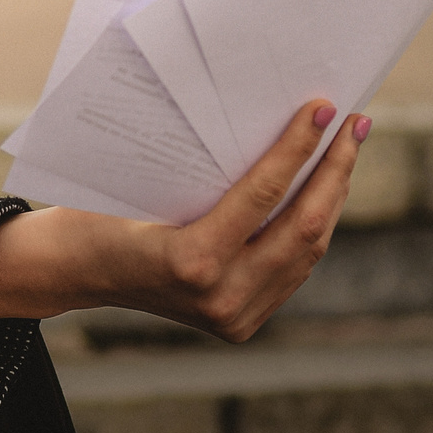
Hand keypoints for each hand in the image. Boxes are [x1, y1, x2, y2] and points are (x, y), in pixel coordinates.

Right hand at [0, 100, 367, 338]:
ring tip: (346, 150)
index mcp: (192, 260)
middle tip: (356, 123)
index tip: (323, 109)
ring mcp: (235, 317)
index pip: (263, 196)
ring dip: (332, 196)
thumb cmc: (101, 208)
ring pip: (308, 251)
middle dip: (336, 170)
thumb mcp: (145, 179)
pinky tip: (322, 190)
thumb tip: (267, 116)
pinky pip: (293, 268)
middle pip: (303, 227)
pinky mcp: (242, 323)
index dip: (299, 148)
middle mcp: (221, 297)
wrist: (76, 268)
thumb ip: (207, 168)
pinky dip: (312, 226)